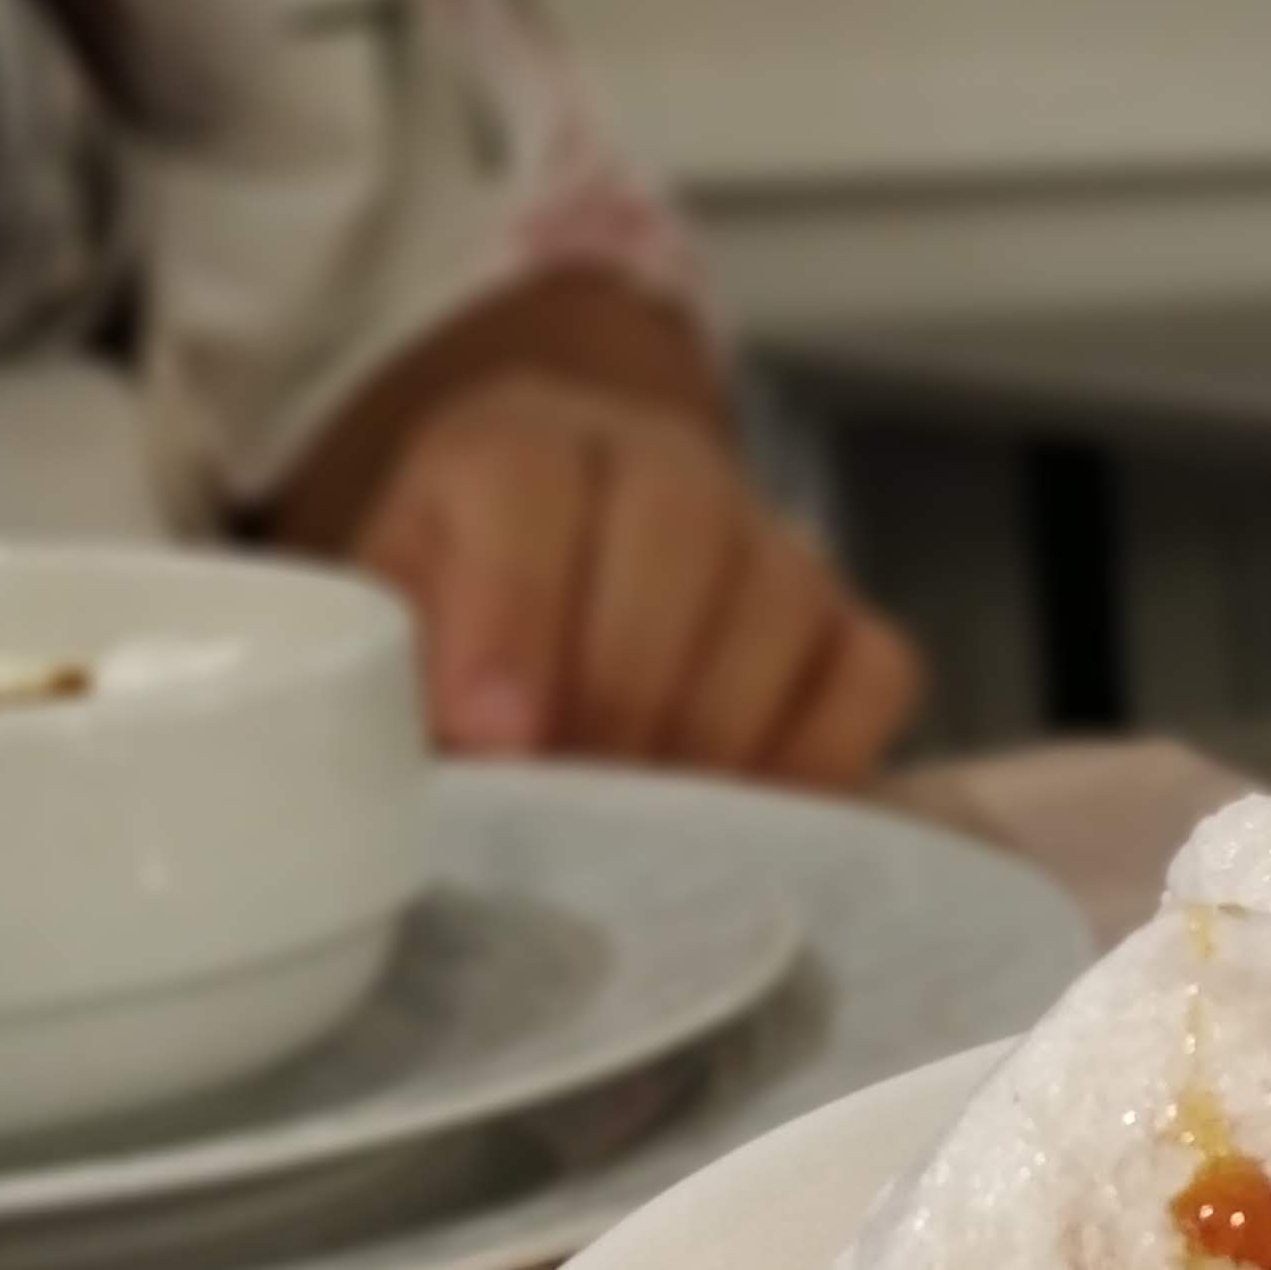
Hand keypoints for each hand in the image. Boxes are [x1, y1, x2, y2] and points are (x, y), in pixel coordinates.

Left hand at [350, 373, 923, 785]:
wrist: (563, 594)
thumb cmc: (463, 627)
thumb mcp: (397, 627)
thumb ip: (397, 676)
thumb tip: (424, 777)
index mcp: (521, 442)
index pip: (529, 484)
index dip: (514, 612)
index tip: (497, 736)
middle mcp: (662, 466)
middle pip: (677, 533)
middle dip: (622, 688)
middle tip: (580, 800)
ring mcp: (773, 539)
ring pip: (783, 605)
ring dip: (714, 733)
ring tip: (653, 826)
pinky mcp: (850, 620)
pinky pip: (873, 674)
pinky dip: (820, 754)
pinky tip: (747, 816)